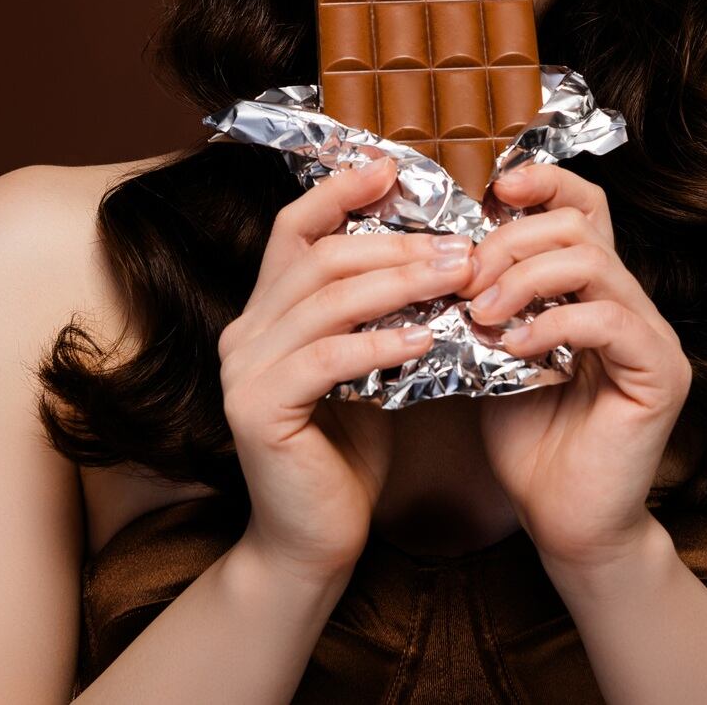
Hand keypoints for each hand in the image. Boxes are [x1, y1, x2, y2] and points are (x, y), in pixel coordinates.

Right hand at [217, 158, 477, 584]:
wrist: (315, 540)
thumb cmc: (348, 451)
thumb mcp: (366, 366)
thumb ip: (378, 314)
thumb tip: (440, 255)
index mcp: (265, 312)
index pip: (294, 229)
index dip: (338, 191)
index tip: (392, 167)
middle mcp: (244, 331)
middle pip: (319, 257)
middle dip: (395, 243)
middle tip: (462, 244)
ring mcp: (244, 370)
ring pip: (327, 300)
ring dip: (399, 282)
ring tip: (456, 277)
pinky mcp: (258, 410)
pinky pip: (327, 359)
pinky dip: (379, 343)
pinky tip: (424, 338)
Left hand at [461, 163, 691, 568]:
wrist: (565, 522)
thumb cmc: (529, 442)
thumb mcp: (491, 356)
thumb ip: (485, 304)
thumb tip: (441, 255)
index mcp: (595, 291)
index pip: (584, 205)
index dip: (543, 182)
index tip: (494, 190)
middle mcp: (632, 303)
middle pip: (579, 224)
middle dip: (510, 242)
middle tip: (465, 283)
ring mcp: (654, 336)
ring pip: (592, 261)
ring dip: (523, 278)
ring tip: (481, 316)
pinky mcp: (661, 373)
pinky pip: (607, 319)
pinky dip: (552, 323)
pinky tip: (513, 349)